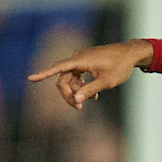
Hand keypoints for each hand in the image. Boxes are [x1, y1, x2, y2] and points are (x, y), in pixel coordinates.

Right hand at [27, 40, 153, 109]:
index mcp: (81, 60)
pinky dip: (81, 85)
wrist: (130, 54)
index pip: (58, 68)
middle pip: (63, 78)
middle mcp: (78, 57)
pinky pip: (76, 75)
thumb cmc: (120, 66)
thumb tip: (76, 100)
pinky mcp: (85, 61)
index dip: (43, 74)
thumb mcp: (106, 82)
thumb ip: (90, 90)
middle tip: (78, 108)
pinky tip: (93, 95)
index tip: (30, 78)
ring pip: (69, 78)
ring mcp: (81, 59)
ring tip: (92, 100)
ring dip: (76, 91)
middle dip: (68, 94)